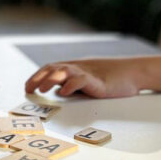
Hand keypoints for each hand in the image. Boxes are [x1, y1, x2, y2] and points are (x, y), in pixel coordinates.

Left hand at [25, 58, 140, 97]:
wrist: (133, 72)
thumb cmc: (110, 78)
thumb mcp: (87, 80)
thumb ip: (72, 83)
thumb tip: (57, 91)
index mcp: (74, 68)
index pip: (51, 68)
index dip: (37, 76)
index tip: (27, 87)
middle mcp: (78, 68)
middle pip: (54, 68)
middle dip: (39, 78)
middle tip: (28, 88)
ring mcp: (88, 73)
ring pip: (65, 71)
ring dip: (52, 79)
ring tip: (42, 89)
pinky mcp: (99, 82)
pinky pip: (82, 80)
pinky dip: (72, 85)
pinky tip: (64, 92)